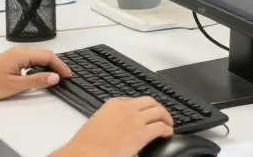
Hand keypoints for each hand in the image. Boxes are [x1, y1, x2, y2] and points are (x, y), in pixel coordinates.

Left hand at [0, 47, 70, 101]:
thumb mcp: (14, 85)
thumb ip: (36, 81)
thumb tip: (55, 77)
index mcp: (22, 54)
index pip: (48, 56)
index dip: (60, 66)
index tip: (68, 76)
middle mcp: (19, 51)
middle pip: (44, 55)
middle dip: (56, 65)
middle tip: (65, 76)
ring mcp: (13, 55)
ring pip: (37, 57)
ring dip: (47, 65)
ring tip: (55, 76)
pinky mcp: (9, 60)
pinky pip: (29, 60)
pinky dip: (38, 66)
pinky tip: (38, 74)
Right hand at [51, 97, 171, 156]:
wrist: (85, 154)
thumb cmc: (85, 144)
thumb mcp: (97, 122)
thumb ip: (111, 118)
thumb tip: (118, 125)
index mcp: (113, 104)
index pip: (134, 100)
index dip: (143, 107)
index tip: (145, 113)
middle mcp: (127, 108)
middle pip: (150, 102)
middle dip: (157, 108)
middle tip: (160, 116)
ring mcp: (136, 120)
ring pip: (159, 112)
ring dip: (166, 118)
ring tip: (168, 124)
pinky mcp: (142, 134)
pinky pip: (161, 128)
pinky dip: (167, 130)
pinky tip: (168, 134)